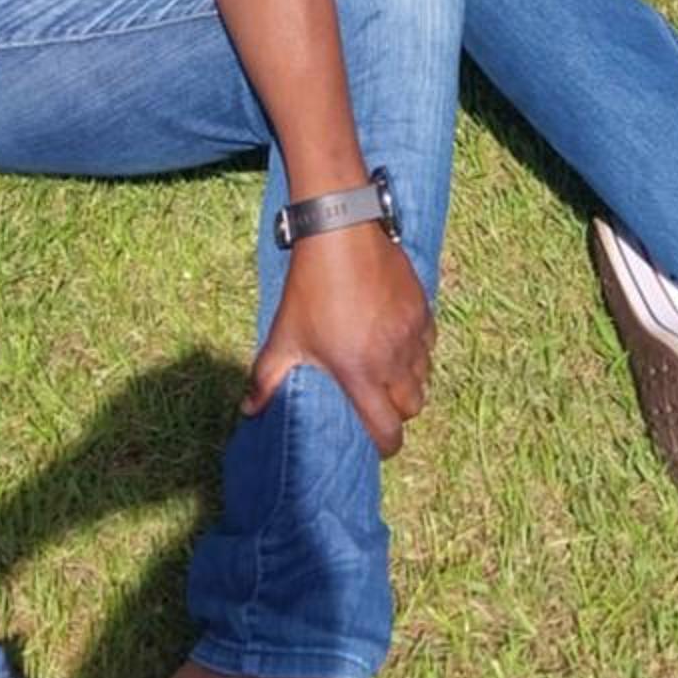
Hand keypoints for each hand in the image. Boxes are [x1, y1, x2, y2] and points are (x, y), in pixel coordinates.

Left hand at [246, 224, 435, 456]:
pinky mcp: (422, 307)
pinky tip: (399, 342)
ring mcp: (412, 332)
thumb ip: (264, 378)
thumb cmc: (310, 287)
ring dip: (410, 381)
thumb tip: (248, 411)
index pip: (388, 430)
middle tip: (380, 403)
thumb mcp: (283, 334)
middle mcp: (393, 359)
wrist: (341, 231)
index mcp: (360, 374)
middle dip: (399, 412)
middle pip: (413, 407)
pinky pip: (429, 343)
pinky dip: (419, 350)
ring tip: (388, 374)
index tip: (377, 443)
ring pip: (424, 375)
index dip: (385, 445)